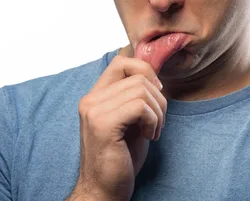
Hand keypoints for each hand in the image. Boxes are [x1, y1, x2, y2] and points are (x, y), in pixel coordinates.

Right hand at [69, 55, 166, 200]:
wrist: (104, 191)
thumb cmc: (121, 157)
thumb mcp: (130, 119)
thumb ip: (134, 96)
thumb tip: (153, 71)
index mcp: (95, 96)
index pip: (121, 61)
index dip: (145, 71)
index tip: (155, 94)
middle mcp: (90, 100)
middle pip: (137, 74)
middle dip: (158, 96)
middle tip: (158, 120)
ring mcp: (94, 111)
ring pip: (142, 89)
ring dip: (158, 111)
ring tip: (153, 131)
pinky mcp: (103, 125)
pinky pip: (140, 106)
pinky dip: (153, 121)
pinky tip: (149, 137)